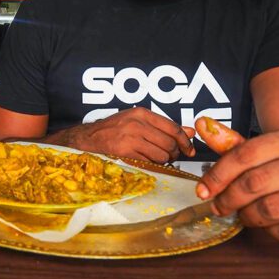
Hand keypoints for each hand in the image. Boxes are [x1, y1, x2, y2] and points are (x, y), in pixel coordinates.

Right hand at [66, 107, 194, 162]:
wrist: (88, 138)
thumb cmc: (114, 130)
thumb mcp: (139, 122)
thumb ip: (165, 127)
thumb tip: (190, 131)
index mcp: (142, 113)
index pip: (173, 127)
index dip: (185, 141)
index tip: (189, 150)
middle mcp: (137, 123)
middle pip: (169, 143)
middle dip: (174, 153)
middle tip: (170, 156)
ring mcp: (130, 138)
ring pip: (162, 155)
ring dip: (163, 161)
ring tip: (157, 159)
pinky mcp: (124, 152)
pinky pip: (149, 162)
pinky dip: (152, 165)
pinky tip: (147, 162)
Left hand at [196, 120, 278, 258]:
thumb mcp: (278, 155)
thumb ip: (240, 146)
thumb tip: (202, 125)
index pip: (248, 153)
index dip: (218, 174)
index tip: (203, 191)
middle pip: (256, 182)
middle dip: (230, 199)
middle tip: (221, 207)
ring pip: (273, 209)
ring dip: (252, 218)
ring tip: (249, 217)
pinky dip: (276, 234)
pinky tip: (276, 228)